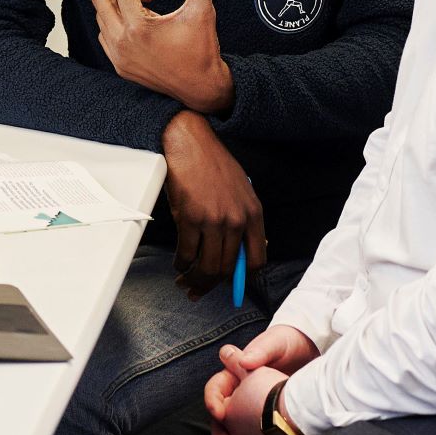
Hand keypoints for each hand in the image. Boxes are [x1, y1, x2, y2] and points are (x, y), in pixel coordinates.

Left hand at [95, 0, 234, 112]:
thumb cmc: (203, 48)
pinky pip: (105, 37)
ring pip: (101, 18)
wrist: (201, 87)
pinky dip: (117, 26)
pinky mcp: (119, 67)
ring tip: (147, 11)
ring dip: (119, 7)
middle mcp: (122, 43)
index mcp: (138, 27)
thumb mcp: (202, 11)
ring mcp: (118, 57)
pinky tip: (141, 28)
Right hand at [160, 110, 266, 298]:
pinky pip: (187, 252)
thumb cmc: (213, 164)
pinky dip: (181, 262)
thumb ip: (244, 220)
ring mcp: (213, 220)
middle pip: (228, 269)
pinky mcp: (190, 218)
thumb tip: (240, 250)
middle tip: (200, 291)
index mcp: (254, 214)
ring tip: (186, 281)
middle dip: (212, 285)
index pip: (256, 261)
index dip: (242, 278)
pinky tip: (179, 263)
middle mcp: (237, 220)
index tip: (231, 284)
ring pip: (207, 266)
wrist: (190, 144)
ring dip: (195, 279)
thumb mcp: (241, 191)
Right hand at [203, 325, 319, 434]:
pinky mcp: (268, 419)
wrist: (311, 352)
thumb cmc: (288, 343)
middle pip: (222, 417)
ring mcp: (253, 408)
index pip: (215, 389)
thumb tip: (243, 360)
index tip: (219, 413)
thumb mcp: (275, 342)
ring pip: (236, 431)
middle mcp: (240, 393)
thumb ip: (260, 350)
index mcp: (234, 374)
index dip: (213, 401)